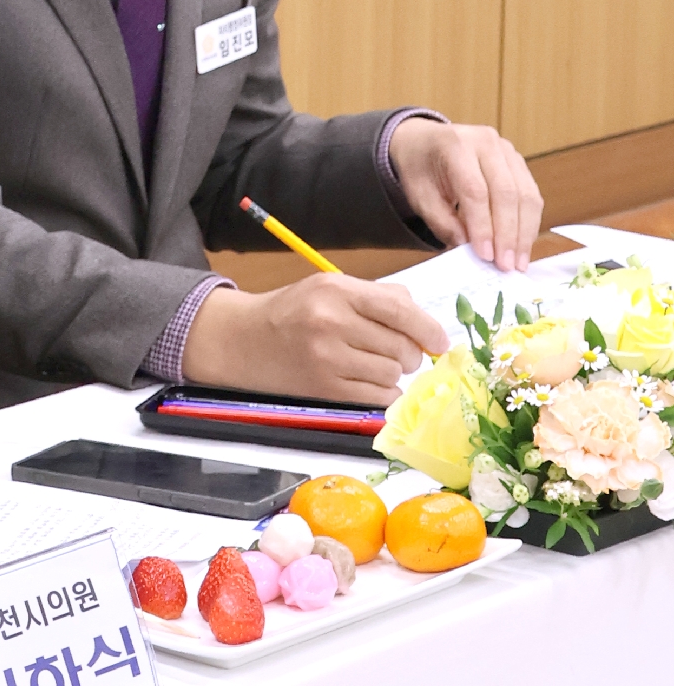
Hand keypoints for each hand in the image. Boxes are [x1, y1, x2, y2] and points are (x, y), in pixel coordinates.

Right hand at [182, 271, 448, 404]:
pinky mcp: (325, 389)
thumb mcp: (329, 288)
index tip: (440, 342)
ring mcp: (327, 358)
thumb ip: (377, 297)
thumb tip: (424, 321)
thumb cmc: (292, 311)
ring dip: (393, 374)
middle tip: (397, 352)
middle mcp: (331, 322)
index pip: (399, 310)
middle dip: (410, 354)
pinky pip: (377, 397)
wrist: (244, 340)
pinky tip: (368, 383)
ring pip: (392, 374)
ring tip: (374, 364)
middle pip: (401, 346)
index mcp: (336, 290)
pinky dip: (383, 393)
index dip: (428, 328)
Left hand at [389, 117, 543, 273]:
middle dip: (508, 234)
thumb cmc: (420, 170)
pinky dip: (529, 223)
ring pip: (525, 194)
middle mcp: (485, 141)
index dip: (483, 226)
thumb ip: (443, 223)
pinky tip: (522, 246)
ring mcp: (506, 150)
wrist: (425, 142)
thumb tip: (470, 251)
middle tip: (506, 266)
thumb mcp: (420, 197)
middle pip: (506, 191)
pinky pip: (531, 194)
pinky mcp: (518, 162)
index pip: (475, 190)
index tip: (486, 256)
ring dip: (524, 233)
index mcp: (455, 144)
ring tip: (518, 262)